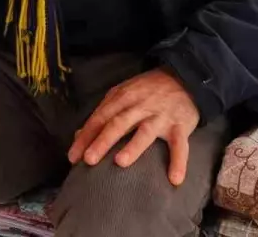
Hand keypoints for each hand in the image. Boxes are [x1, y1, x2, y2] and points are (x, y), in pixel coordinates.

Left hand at [68, 68, 199, 186]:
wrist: (184, 78)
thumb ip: (103, 113)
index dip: (86, 136)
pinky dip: (178, 162)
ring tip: (120, 162)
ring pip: (145, 132)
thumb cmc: (147, 91)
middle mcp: (140, 106)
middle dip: (102, 141)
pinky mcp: (180, 125)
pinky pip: (179, 146)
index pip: (100, 118)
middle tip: (88, 160)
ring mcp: (160, 116)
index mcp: (122, 98)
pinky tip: (174, 180)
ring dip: (133, 147)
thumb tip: (80, 134)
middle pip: (118, 124)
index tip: (73, 156)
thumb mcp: (123, 94)